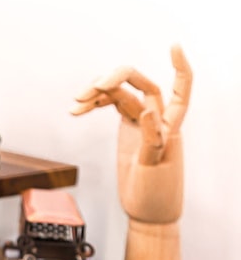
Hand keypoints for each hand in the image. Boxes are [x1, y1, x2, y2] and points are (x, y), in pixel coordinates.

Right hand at [71, 45, 191, 222]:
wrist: (147, 213)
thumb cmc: (156, 195)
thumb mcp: (154, 169)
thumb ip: (152, 141)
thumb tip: (149, 112)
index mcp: (171, 127)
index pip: (181, 89)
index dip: (180, 67)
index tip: (173, 46)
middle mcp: (158, 120)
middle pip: (139, 85)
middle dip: (116, 79)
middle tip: (92, 89)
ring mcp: (141, 123)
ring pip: (120, 95)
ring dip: (97, 94)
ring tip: (76, 104)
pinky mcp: (127, 130)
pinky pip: (111, 106)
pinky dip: (94, 105)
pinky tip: (78, 110)